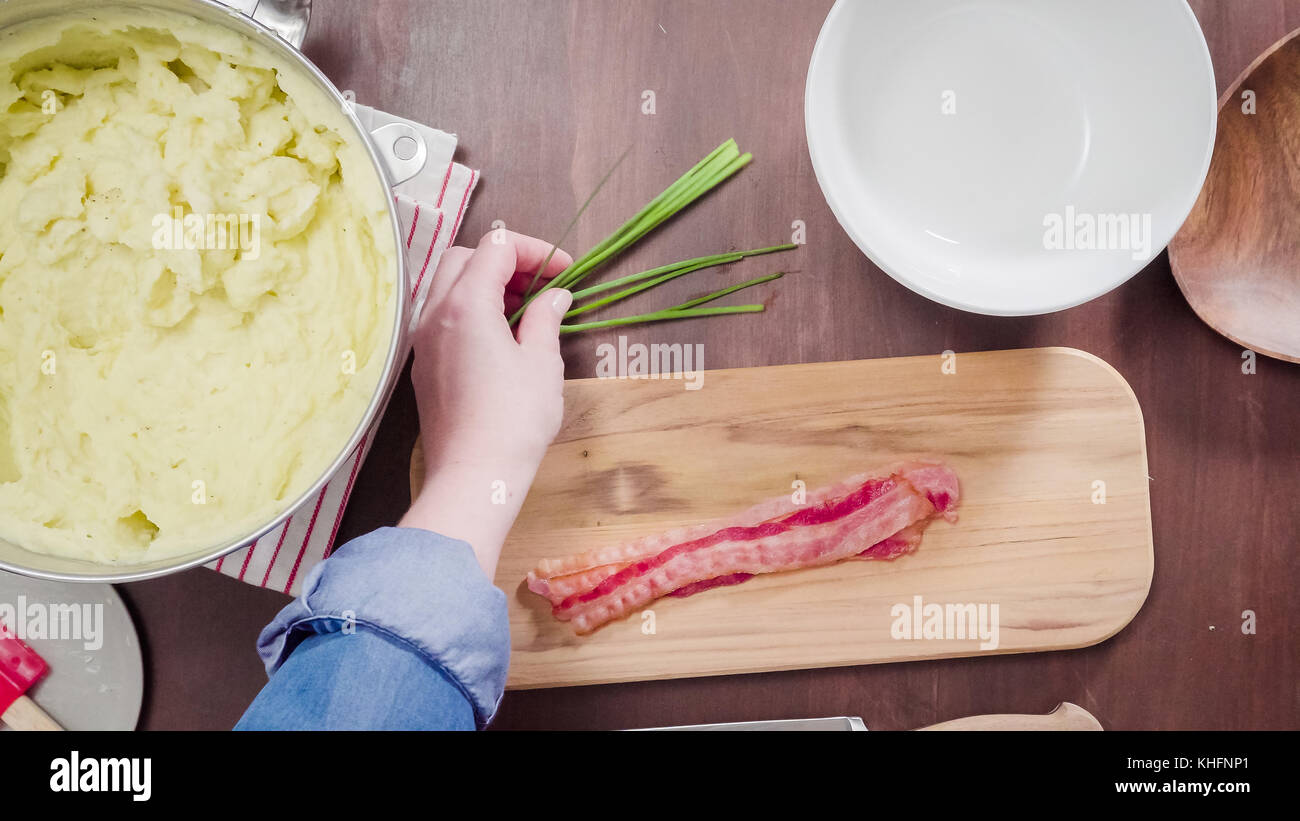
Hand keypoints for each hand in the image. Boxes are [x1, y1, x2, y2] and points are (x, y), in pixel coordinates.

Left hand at [399, 230, 572, 577]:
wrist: (474, 477)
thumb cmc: (514, 421)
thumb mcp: (541, 363)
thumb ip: (545, 319)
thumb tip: (554, 296)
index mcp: (466, 304)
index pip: (497, 248)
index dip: (534, 251)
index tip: (564, 270)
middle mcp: (435, 314)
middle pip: (463, 258)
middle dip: (504, 260)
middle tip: (541, 283)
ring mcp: (423, 341)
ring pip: (446, 286)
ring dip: (484, 284)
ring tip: (522, 309)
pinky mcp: (423, 366)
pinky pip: (441, 317)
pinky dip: (469, 310)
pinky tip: (499, 337)